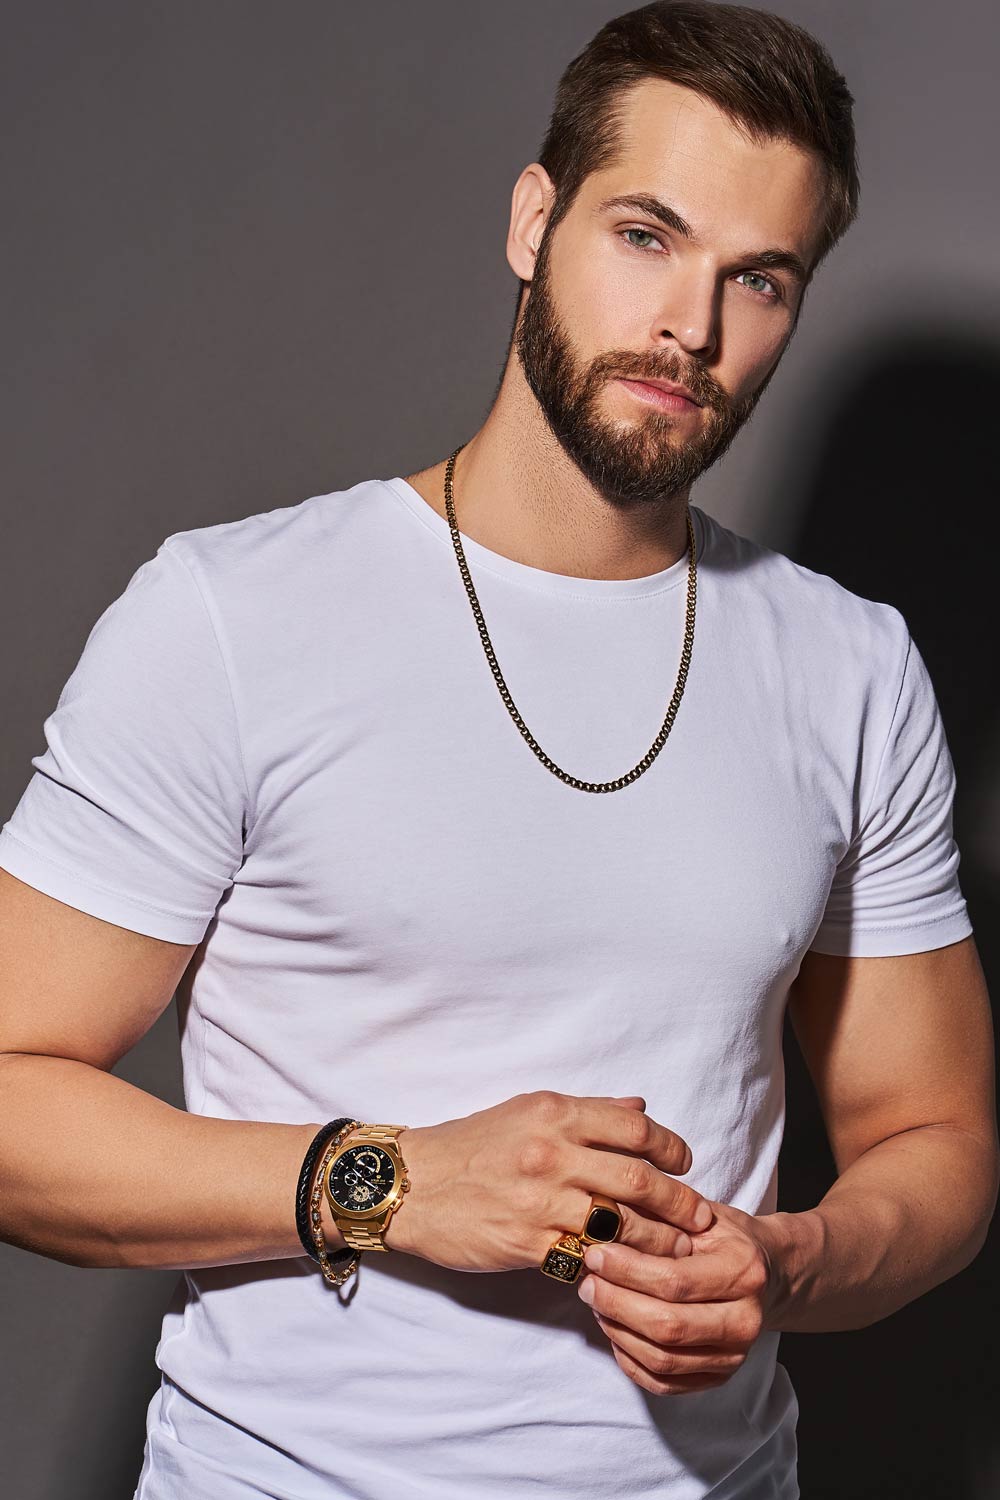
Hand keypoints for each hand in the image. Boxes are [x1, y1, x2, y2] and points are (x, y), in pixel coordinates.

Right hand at [384, 1089, 713, 1272]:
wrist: (412, 1184)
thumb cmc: (471, 1145)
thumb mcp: (526, 1111)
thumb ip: (588, 1112)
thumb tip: (640, 1108)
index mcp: (554, 1113)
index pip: (634, 1127)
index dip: (671, 1147)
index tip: (685, 1163)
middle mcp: (551, 1152)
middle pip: (638, 1178)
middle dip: (680, 1201)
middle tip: (701, 1216)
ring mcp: (540, 1200)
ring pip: (621, 1224)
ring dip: (659, 1241)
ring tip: (679, 1250)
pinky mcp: (527, 1243)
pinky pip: (586, 1257)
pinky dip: (614, 1266)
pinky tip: (629, 1272)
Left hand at [576, 1199, 779, 1395]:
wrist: (769, 1272)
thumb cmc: (725, 1237)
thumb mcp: (700, 1214)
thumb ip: (659, 1220)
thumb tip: (605, 1223)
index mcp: (744, 1271)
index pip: (674, 1281)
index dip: (626, 1271)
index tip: (595, 1254)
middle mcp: (746, 1320)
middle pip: (667, 1326)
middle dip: (615, 1304)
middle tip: (587, 1282)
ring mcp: (735, 1355)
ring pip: (662, 1359)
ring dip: (618, 1331)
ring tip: (597, 1303)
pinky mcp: (720, 1377)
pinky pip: (664, 1382)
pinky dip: (630, 1359)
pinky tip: (615, 1329)